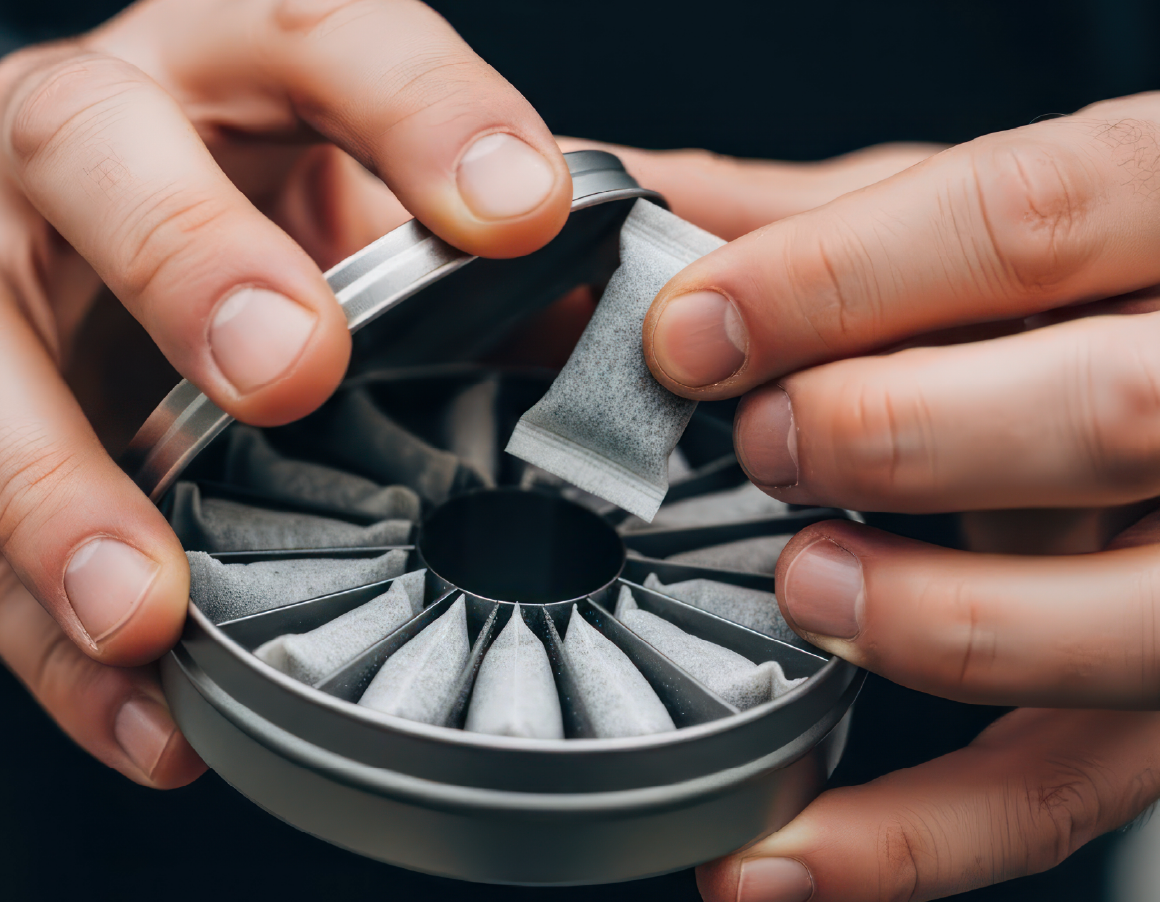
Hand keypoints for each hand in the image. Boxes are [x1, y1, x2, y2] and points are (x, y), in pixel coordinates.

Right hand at [0, 0, 570, 787]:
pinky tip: (142, 713)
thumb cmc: (238, 202)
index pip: (321, 37)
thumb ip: (483, 243)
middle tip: (286, 369)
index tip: (522, 210)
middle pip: (91, 149)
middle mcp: (68, 132)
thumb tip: (631, 316)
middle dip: (188, 259)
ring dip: (56, 490)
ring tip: (149, 610)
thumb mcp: (360, 184)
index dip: (422, 114)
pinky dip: (38, 637)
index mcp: (215, 60)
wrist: (51, 226)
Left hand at [619, 95, 1159, 897]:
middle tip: (765, 444)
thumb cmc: (1078, 277)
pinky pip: (1069, 791)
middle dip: (898, 434)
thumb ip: (813, 218)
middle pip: (1107, 413)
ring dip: (937, 621)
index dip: (837, 281)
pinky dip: (917, 838)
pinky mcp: (1158, 691)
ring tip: (801, 594)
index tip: (689, 330)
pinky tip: (784, 847)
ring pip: (1126, 621)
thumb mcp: (969, 220)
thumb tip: (618, 201)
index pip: (1028, 222)